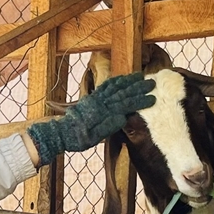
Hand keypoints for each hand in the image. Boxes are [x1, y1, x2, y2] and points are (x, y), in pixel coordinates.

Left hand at [27, 72, 156, 166]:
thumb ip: (108, 126)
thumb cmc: (79, 138)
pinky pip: (105, 86)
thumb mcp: (94, 137)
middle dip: (138, 87)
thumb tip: (124, 117)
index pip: (126, 104)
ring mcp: (96, 98)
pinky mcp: (91, 98)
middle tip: (151, 83)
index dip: (140, 101)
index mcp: (104, 113)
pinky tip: (121, 78)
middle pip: (123, 92)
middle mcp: (101, 103)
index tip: (152, 98)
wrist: (61, 133)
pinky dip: (115, 81)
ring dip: (128, 80)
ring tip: (139, 75)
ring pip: (115, 86)